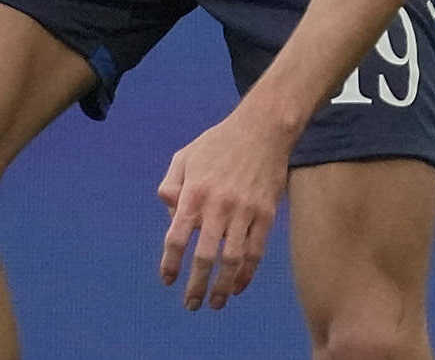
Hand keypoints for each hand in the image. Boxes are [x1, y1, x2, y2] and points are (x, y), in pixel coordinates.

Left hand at [156, 113, 294, 310]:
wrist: (262, 130)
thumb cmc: (218, 143)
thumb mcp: (184, 156)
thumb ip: (171, 184)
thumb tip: (168, 211)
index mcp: (194, 193)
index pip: (176, 237)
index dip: (170, 263)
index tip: (167, 280)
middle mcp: (218, 206)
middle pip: (205, 256)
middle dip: (196, 285)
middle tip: (191, 304)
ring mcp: (245, 212)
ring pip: (233, 260)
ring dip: (223, 286)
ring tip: (216, 303)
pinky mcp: (267, 215)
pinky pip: (256, 251)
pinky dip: (247, 273)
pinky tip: (238, 286)